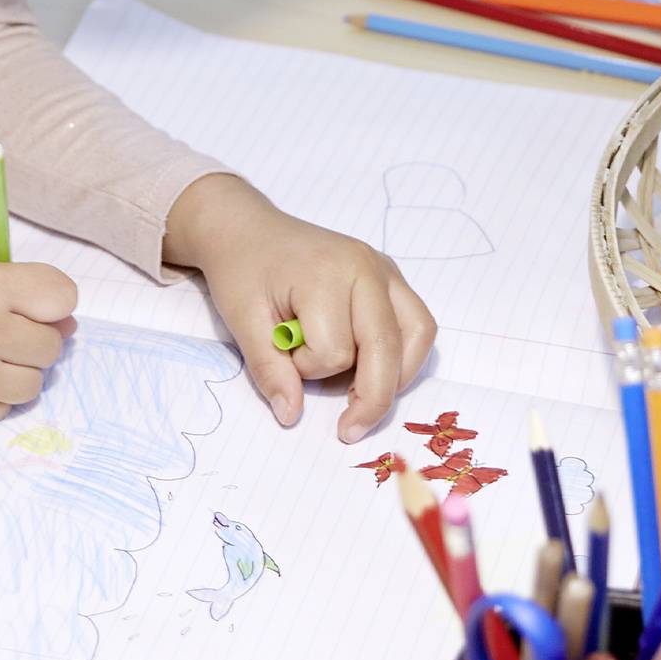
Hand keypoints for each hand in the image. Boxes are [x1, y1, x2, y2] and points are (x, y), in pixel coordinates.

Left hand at [164, 175, 434, 443]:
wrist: (248, 230)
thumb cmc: (243, 270)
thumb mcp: (242, 320)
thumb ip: (269, 369)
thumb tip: (291, 415)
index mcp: (328, 274)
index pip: (335, 351)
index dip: (307, 369)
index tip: (283, 351)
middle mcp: (368, 268)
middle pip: (388, 348)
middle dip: (370, 398)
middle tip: (347, 430)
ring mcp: (385, 269)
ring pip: (418, 335)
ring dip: (395, 375)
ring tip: (363, 395)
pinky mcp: (391, 276)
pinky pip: (417, 323)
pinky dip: (402, 353)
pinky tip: (375, 367)